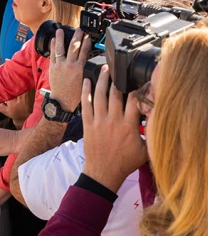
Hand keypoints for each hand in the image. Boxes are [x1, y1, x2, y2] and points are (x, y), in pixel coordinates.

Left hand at [49, 29, 91, 111]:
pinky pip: (52, 54)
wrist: (62, 101)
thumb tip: (89, 62)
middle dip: (77, 37)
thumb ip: (86, 70)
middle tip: (79, 30)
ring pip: (61, 48)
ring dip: (61, 38)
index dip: (86, 42)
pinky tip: (53, 40)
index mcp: (80, 69)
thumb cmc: (75, 94)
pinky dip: (53, 46)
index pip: (84, 52)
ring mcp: (60, 65)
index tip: (88, 36)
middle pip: (74, 47)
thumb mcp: (85, 81)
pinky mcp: (52, 67)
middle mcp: (69, 65)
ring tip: (61, 30)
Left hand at [81, 66, 147, 192]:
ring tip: (104, 69)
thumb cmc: (125, 162)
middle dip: (117, 79)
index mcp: (128, 126)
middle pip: (115, 94)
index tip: (137, 80)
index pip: (133, 101)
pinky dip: (85, 91)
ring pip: (99, 96)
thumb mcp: (143, 149)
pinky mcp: (87, 123)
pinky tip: (86, 81)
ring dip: (102, 80)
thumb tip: (155, 120)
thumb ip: (148, 133)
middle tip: (118, 68)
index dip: (136, 88)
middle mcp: (113, 120)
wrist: (103, 172)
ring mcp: (99, 121)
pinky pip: (85, 104)